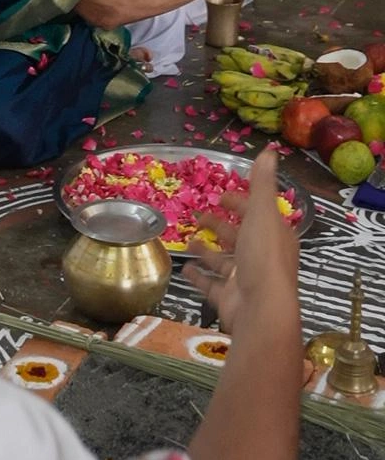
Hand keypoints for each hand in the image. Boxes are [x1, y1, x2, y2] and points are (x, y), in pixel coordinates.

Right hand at [185, 151, 299, 334]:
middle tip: (199, 215)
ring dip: (208, 249)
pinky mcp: (231, 298)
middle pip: (239, 236)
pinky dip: (199, 276)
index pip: (257, 213)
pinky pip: (212, 284)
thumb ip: (262, 183)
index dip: (240, 203)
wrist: (262, 309)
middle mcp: (263, 257)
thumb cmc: (263, 256)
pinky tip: (185, 267)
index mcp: (275, 235)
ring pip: (224, 260)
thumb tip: (270, 150)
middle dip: (220, 225)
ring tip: (189, 239)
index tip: (221, 195)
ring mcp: (247, 279)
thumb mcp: (262, 212)